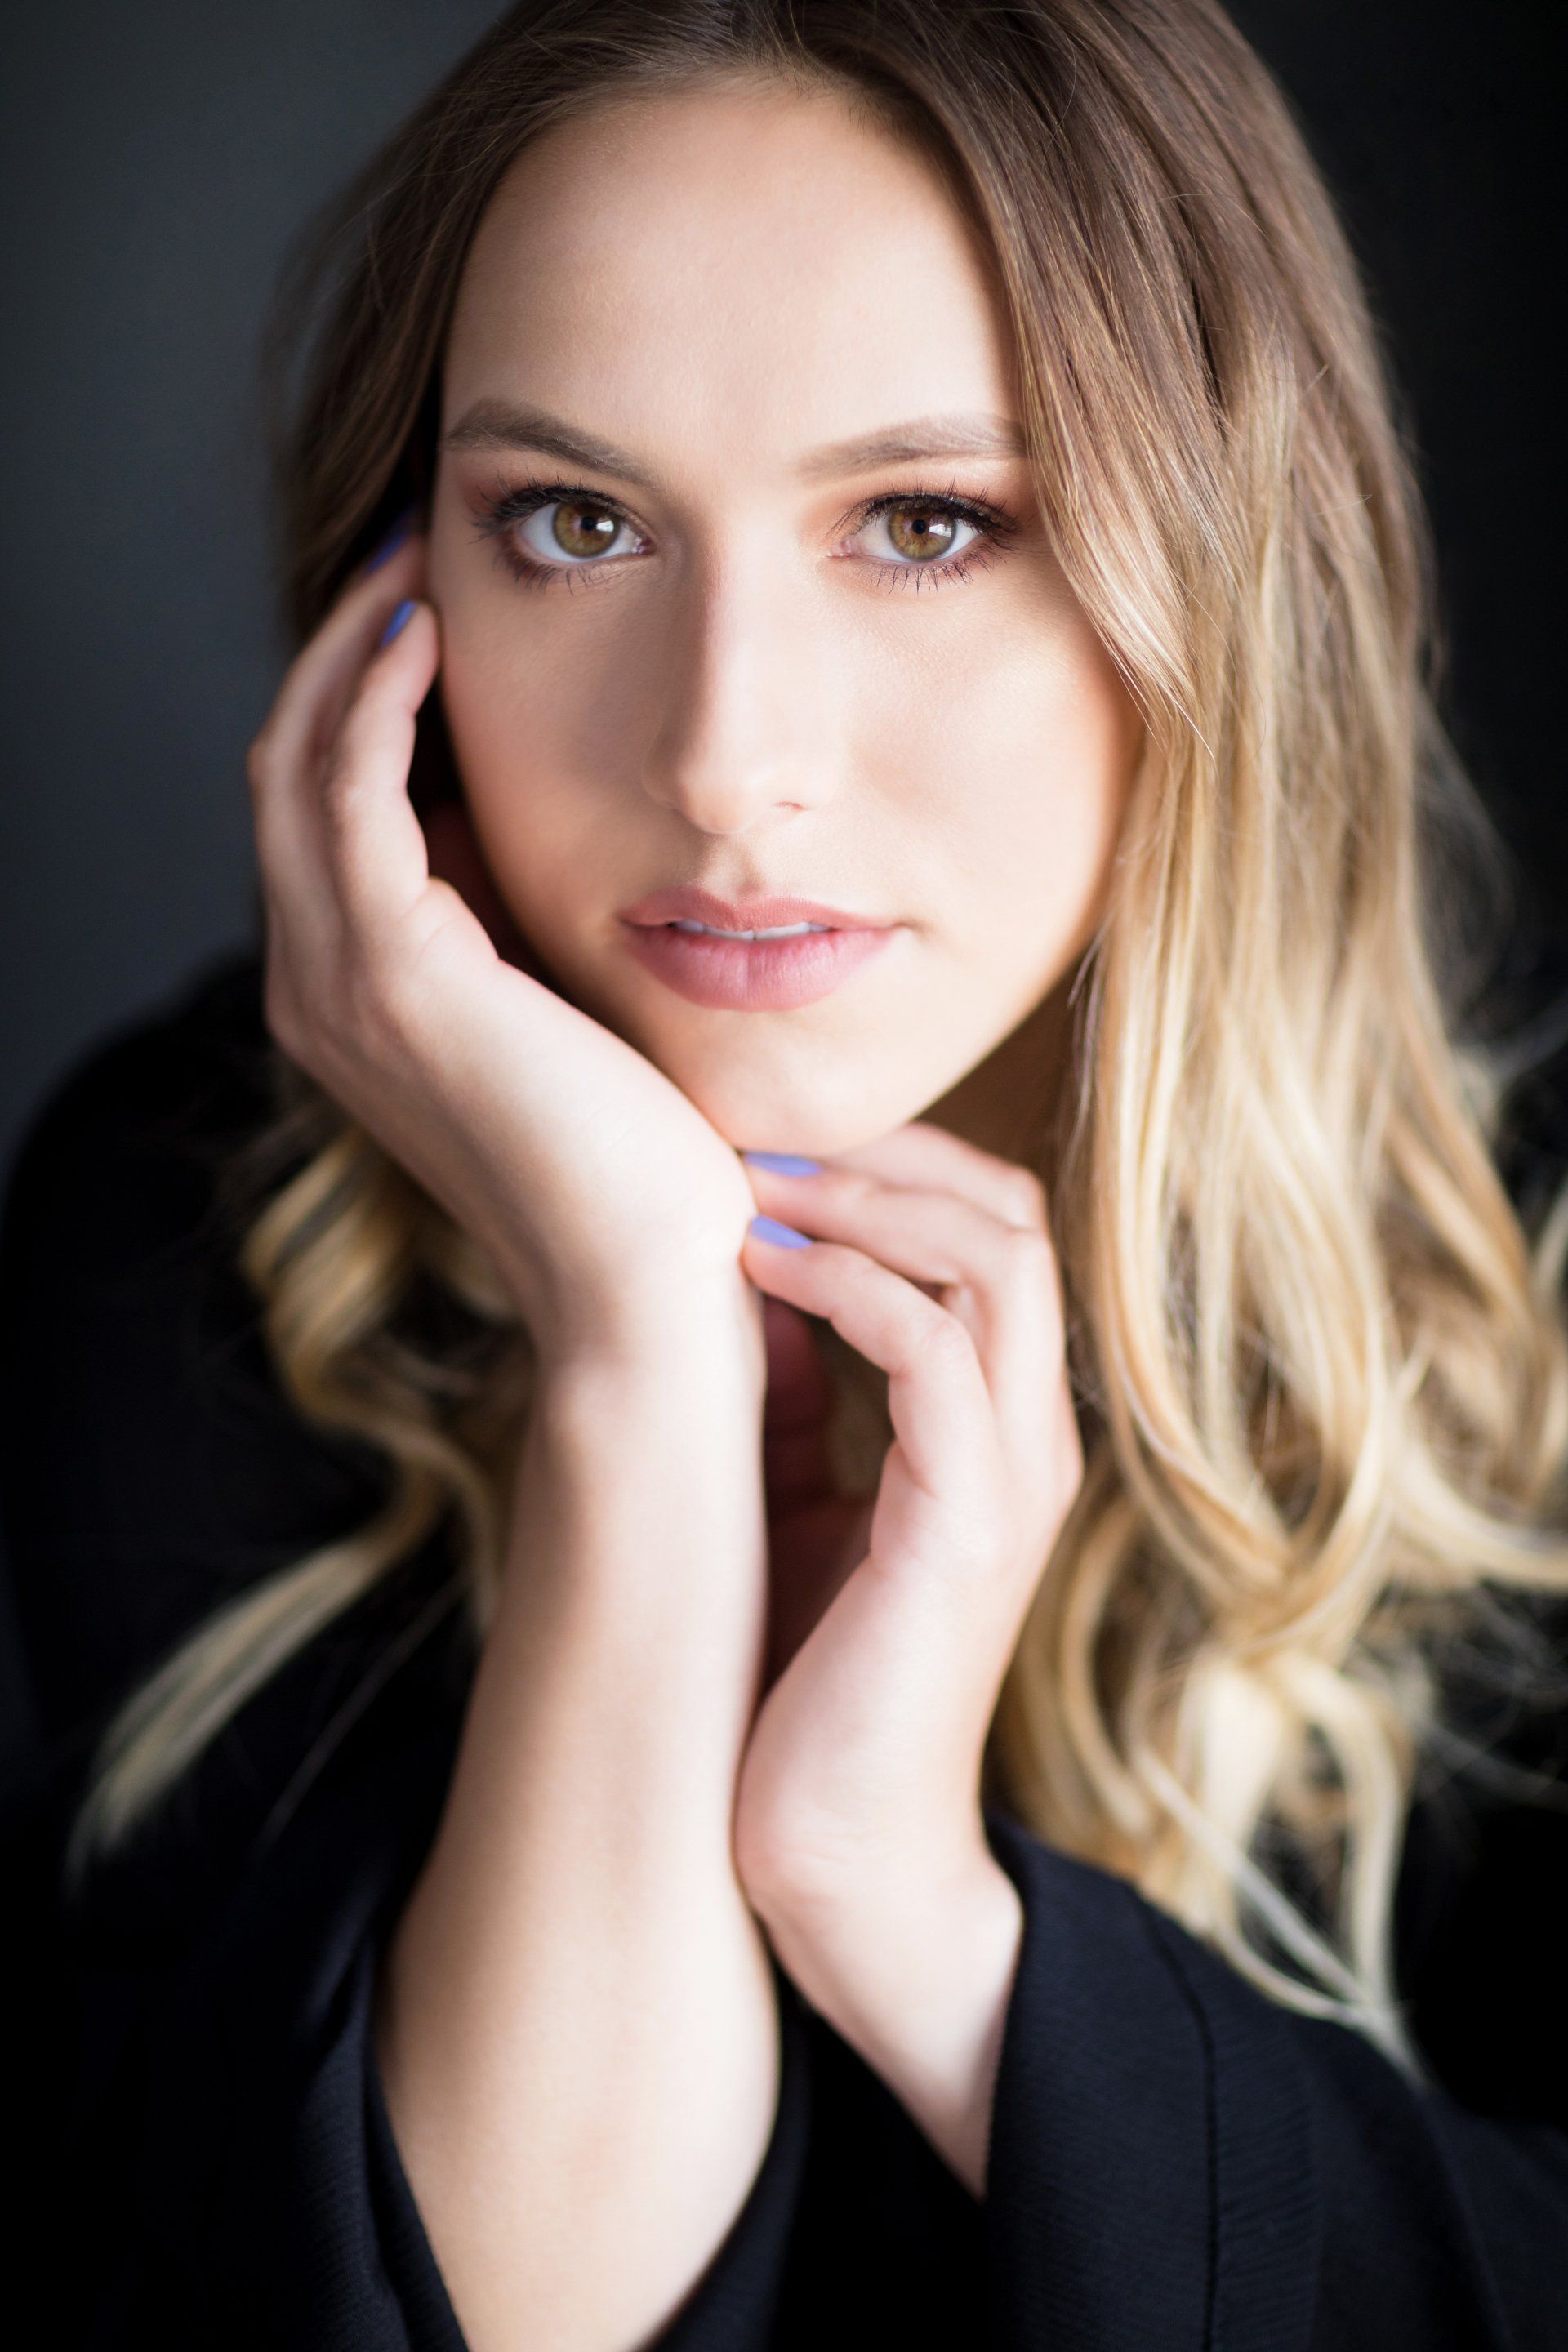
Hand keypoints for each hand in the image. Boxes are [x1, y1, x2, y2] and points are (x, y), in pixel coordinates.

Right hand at [245, 528, 761, 1370]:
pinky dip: (373, 697)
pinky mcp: (392, 971)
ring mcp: (340, 983)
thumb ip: (518, 922)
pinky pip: (350, 790)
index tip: (426, 609)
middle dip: (337, 652)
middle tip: (407, 552)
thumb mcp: (565, 1013)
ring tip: (414, 563)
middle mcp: (320, 988)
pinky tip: (426, 633)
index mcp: (358, 1001)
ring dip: (346, 650)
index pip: (323, 815)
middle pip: (285, 773)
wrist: (653, 1283)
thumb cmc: (642, 1166)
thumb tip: (527, 819)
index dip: (357, 702)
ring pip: (296, 766)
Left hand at [733, 1121, 1083, 1916]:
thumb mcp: (802, 1502)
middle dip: (887, 1151)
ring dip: (864, 1198)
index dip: (894, 1162)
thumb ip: (800, 1393)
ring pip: (992, 1257)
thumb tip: (747, 1275)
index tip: (769, 1141)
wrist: (836, 1865)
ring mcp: (1010, 1478)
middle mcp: (1027, 1435)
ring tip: (750, 1184)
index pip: (992, 1229)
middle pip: (1009, 1215)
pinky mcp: (966, 1527)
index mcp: (996, 1426)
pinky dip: (846, 1283)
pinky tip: (756, 1269)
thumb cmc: (806, 1686)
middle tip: (756, 1135)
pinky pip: (931, 1347)